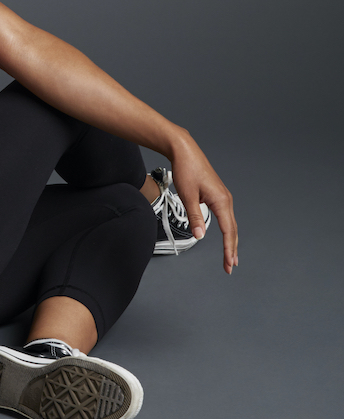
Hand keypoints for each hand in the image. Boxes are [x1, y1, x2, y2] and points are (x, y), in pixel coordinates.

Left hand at [170, 137, 237, 274]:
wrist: (185, 151)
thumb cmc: (186, 169)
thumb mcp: (187, 195)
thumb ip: (194, 217)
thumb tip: (200, 236)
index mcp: (221, 201)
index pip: (228, 231)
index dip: (228, 249)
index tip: (229, 264)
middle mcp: (226, 200)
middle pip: (232, 230)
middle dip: (232, 249)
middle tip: (229, 267)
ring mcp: (222, 197)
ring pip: (230, 224)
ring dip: (230, 241)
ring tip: (230, 257)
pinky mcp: (217, 195)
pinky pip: (225, 216)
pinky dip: (226, 229)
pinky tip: (226, 236)